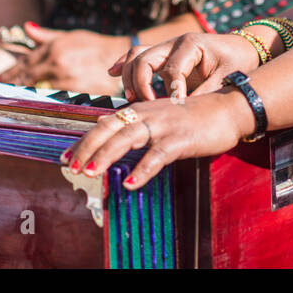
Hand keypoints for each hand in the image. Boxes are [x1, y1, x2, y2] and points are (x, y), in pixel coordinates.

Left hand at [2, 25, 130, 95]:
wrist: (118, 56)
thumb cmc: (93, 45)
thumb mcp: (68, 36)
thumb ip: (45, 35)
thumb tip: (26, 28)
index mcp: (54, 48)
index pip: (24, 62)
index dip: (10, 71)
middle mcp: (58, 64)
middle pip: (27, 77)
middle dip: (13, 84)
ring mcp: (67, 81)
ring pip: (37, 90)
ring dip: (23, 93)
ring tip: (11, 97)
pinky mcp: (76, 93)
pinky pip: (53, 99)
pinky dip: (43, 101)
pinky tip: (35, 104)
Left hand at [63, 90, 252, 189]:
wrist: (227, 109)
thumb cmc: (191, 116)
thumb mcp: (157, 115)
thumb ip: (132, 122)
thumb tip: (103, 127)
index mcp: (139, 110)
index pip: (103, 124)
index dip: (83, 141)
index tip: (65, 157)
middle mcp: (146, 114)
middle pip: (109, 129)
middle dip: (87, 148)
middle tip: (70, 168)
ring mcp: (163, 125)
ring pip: (127, 139)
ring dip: (106, 156)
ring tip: (90, 173)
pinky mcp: (180, 139)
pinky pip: (157, 155)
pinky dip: (142, 169)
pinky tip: (130, 183)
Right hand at [115, 31, 260, 102]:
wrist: (244, 48)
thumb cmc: (238, 62)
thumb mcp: (227, 77)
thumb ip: (207, 94)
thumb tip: (188, 115)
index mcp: (191, 44)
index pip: (172, 69)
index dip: (171, 91)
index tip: (175, 109)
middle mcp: (174, 42)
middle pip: (145, 58)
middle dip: (141, 83)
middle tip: (147, 106)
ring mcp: (166, 47)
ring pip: (137, 55)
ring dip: (130, 76)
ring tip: (131, 99)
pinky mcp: (163, 56)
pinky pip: (137, 55)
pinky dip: (124, 64)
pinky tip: (111, 73)